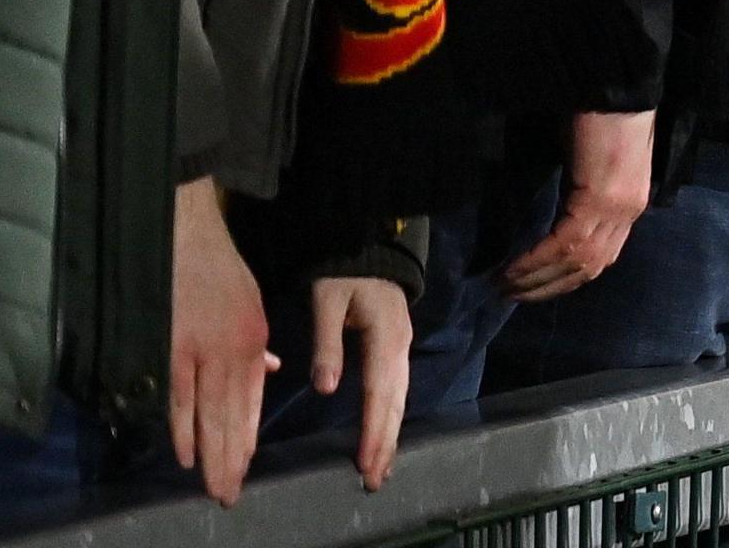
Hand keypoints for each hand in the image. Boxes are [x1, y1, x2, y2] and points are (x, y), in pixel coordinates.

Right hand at [170, 181, 275, 505]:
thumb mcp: (252, 305)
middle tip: (229, 494)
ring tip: (212, 484)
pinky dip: (182, 428)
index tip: (244, 467)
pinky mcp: (171, 347)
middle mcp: (230, 351)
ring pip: (206, 414)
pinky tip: (186, 454)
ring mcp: (199, 352)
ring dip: (210, 453)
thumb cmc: (218, 271)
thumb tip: (267, 374)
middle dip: (232, 458)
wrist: (186, 236)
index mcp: (251, 340)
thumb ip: (257, 346)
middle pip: (232, 415)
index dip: (247, 437)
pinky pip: (177, 397)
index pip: (251, 400)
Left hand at [304, 276, 413, 489]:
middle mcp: (400, 348)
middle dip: (385, 442)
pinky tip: (383, 436)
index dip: (373, 429)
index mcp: (386, 337)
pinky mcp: (396, 350)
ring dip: (390, 435)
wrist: (370, 249)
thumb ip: (327, 343)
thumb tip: (326, 389)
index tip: (366, 462)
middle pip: (395, 402)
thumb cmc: (345, 273)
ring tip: (380, 469)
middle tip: (374, 479)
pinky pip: (396, 391)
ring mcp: (402, 349)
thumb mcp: (328, 300)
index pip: (379, 392)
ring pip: (399, 399)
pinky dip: (390, 418)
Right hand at [499, 109, 652, 302]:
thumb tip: (560, 208)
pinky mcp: (600, 197)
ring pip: (576, 261)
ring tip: (505, 287)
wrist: (618, 83)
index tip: (535, 288)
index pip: (602, 256)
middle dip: (548, 286)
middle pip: (589, 266)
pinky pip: (565, 241)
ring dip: (537, 279)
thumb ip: (584, 189)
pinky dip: (537, 258)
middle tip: (511, 295)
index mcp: (630, 202)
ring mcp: (617, 206)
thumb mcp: (594, 161)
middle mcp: (628, 210)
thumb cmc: (603, 112)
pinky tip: (514, 268)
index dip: (567, 277)